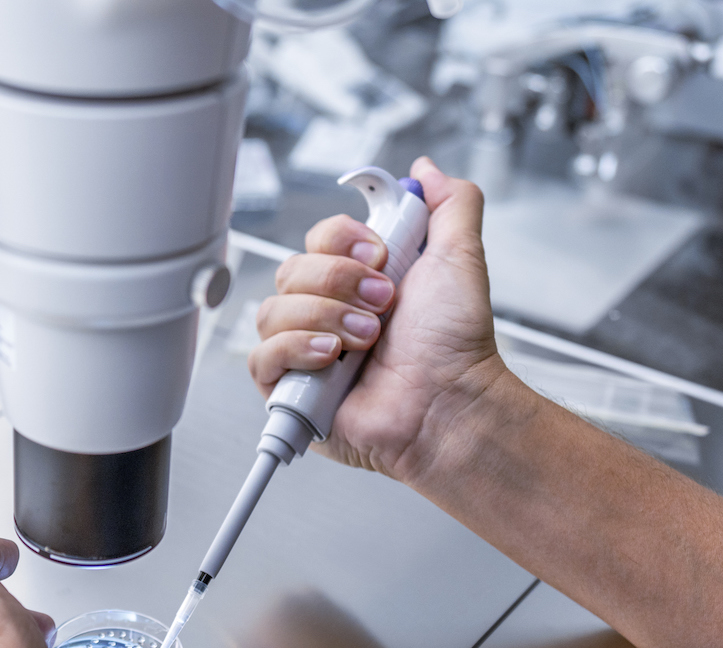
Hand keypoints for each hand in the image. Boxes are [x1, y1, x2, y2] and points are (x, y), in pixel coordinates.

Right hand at [247, 157, 510, 483]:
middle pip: (290, 269)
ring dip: (325, 318)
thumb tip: (425, 170)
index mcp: (359, 279)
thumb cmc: (456, 345)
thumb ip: (450, 204)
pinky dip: (296, 350)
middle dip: (339, 282)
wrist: (450, 402)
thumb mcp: (461, 257)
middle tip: (382, 304)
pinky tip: (332, 359)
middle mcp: (328, 311)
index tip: (379, 254)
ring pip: (272, 310)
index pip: (318, 238)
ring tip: (366, 340)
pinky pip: (261, 356)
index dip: (342, 240)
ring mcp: (304, 351)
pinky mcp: (288, 390)